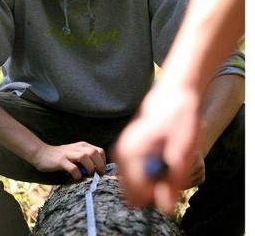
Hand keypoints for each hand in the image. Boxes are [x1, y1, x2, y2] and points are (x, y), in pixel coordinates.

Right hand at [31, 141, 105, 180]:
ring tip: (89, 175)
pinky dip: (77, 174)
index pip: (99, 150)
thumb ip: (85, 159)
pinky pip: (73, 167)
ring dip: (90, 167)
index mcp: (82, 146)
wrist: (42, 153)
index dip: (103, 161)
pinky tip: (77, 178)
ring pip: (85, 157)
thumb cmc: (61, 156)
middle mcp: (77, 148)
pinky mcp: (61, 161)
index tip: (101, 171)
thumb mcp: (75, 154)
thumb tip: (98, 170)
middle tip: (98, 174)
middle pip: (94, 152)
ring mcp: (69, 154)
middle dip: (99, 164)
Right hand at [111, 84, 202, 213]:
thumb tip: (164, 208)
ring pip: (130, 186)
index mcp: (131, 153)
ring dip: (150, 183)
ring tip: (166, 164)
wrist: (173, 96)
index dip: (156, 195)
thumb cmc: (179, 119)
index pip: (134, 194)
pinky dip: (146, 175)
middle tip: (170, 174)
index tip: (171, 183)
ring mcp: (121, 150)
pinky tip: (159, 159)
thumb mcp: (184, 149)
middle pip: (129, 194)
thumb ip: (173, 180)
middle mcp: (121, 152)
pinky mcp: (125, 150)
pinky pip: (132, 175)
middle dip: (151, 191)